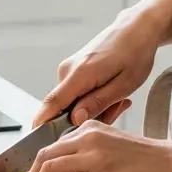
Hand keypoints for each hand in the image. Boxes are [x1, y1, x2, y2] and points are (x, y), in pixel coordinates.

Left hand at [22, 122, 171, 171]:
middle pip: (43, 156)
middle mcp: (88, 139)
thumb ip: (88, 149)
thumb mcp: (112, 142)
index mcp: (89, 127)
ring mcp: (95, 160)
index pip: (51, 144)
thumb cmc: (148, 159)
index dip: (35, 165)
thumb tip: (64, 170)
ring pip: (50, 171)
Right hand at [30, 8, 164, 130]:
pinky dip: (92, 99)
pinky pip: (76, 93)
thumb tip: (75, 119)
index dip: (42, 123)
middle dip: (86, 118)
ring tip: (119, 100)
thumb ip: (97, 103)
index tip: (35, 141)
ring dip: (92, 108)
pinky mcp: (72, 69)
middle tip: (116, 111)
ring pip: (72, 102)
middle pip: (64, 108)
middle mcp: (67, 70)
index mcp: (79, 74)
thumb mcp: (123, 85)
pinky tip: (111, 93)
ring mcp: (68, 68)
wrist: (136, 29)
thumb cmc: (134, 54)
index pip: (53, 103)